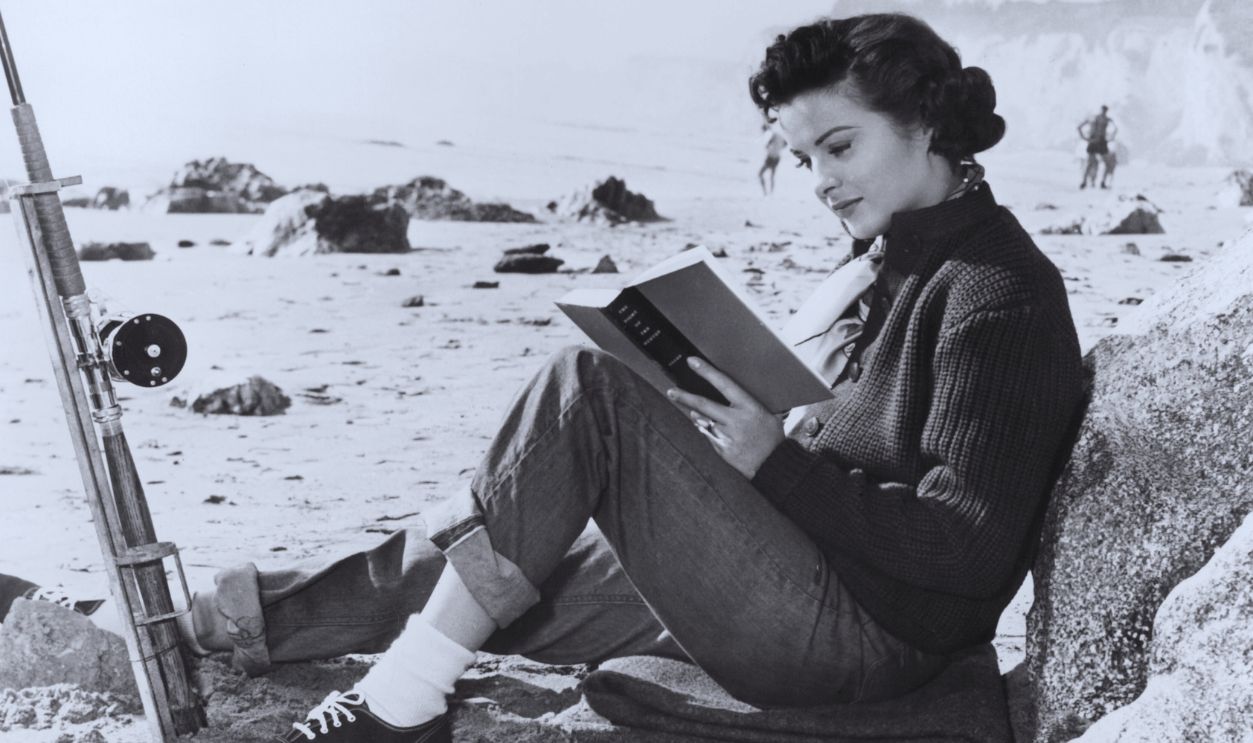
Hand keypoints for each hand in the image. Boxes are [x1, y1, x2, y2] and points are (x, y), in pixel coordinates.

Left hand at [666, 357, 783, 478]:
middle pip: (703, 404)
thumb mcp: (769, 414)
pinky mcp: (721, 448)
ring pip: (702, 420)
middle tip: (671, 391)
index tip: (692, 362)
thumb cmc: (772, 438)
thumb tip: (741, 392)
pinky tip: (710, 428)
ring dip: (695, 415)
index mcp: (748, 406)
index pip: (724, 383)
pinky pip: (708, 434)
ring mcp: (727, 435)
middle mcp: (735, 419)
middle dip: (684, 396)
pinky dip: (706, 429)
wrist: (774, 464)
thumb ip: (751, 403)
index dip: (706, 371)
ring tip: (692, 411)